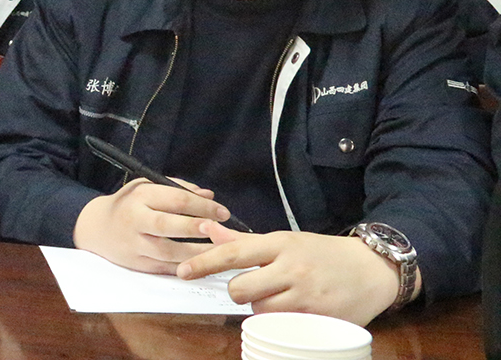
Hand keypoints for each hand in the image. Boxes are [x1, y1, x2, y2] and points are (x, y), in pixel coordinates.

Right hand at [73, 177, 228, 272]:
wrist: (96, 228)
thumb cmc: (128, 204)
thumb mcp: (146, 187)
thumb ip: (178, 188)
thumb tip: (208, 194)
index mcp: (140, 196)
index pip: (176, 199)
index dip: (203, 205)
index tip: (223, 212)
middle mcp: (136, 219)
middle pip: (169, 225)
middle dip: (197, 227)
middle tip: (220, 230)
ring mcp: (135, 244)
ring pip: (169, 251)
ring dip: (196, 253)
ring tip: (219, 253)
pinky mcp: (137, 264)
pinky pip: (165, 267)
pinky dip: (186, 267)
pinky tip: (203, 265)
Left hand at [177, 221, 414, 325]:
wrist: (373, 269)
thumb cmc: (322, 253)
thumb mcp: (285, 241)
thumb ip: (244, 241)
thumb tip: (207, 230)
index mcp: (280, 244)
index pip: (234, 253)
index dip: (204, 263)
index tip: (182, 271)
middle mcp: (291, 268)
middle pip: (241, 289)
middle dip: (238, 293)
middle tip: (254, 287)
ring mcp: (306, 295)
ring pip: (260, 310)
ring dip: (261, 308)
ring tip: (280, 298)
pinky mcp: (319, 318)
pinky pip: (283, 325)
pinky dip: (280, 320)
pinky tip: (294, 311)